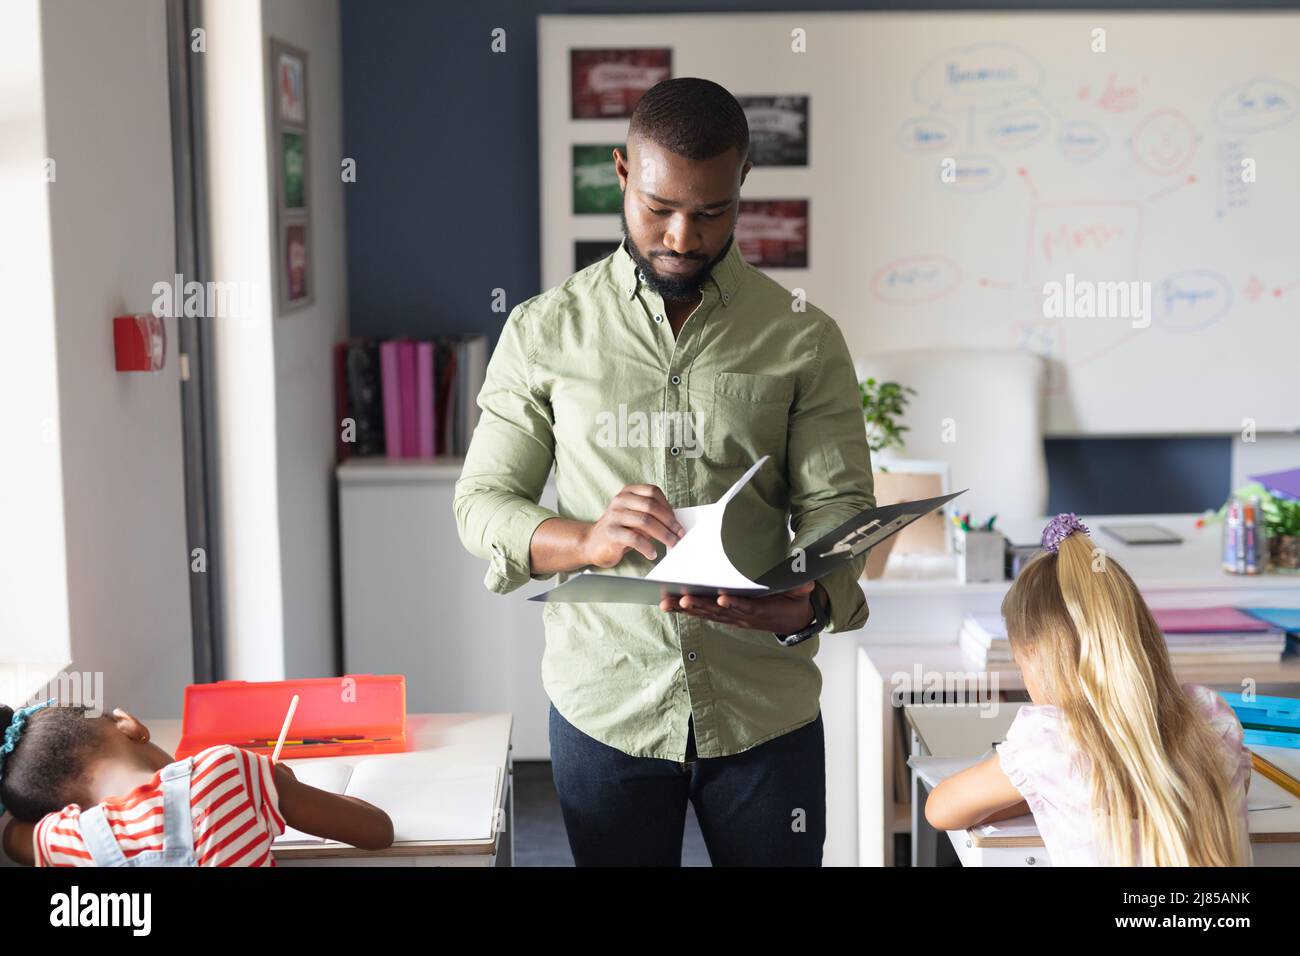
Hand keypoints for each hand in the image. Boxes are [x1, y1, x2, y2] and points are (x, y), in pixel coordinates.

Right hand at [580, 484, 685, 567]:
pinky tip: (652, 553)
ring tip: (671, 546)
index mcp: (628, 492)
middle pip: (651, 507)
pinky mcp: (610, 532)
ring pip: (645, 521)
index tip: (678, 524)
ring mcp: (614, 515)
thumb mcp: (635, 518)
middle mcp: (620, 500)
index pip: (653, 492)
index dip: (669, 507)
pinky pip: (634, 538)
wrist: (590, 543)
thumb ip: (652, 516)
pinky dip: (647, 547)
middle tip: (679, 536)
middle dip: (670, 523)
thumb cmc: (619, 531)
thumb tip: (676, 526)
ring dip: (663, 536)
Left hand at [660, 581, 817, 633]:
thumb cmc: (794, 601)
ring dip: (687, 609)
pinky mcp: (726, 616)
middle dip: (701, 606)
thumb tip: (806, 578)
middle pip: (720, 612)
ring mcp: (734, 618)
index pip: (748, 607)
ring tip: (667, 603)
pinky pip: (704, 614)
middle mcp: (744, 616)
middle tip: (684, 600)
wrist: (793, 620)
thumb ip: (801, 586)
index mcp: (763, 609)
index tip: (723, 599)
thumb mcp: (802, 592)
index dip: (736, 604)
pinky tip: (671, 605)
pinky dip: (687, 610)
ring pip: (707, 613)